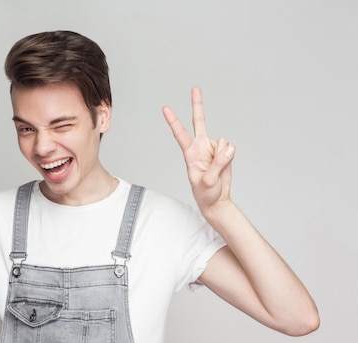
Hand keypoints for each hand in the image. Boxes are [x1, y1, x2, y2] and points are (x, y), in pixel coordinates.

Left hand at [162, 87, 234, 213]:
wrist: (217, 199)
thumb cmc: (206, 193)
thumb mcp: (208, 182)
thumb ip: (218, 164)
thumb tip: (230, 147)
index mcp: (190, 153)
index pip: (180, 134)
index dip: (174, 121)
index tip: (165, 108)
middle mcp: (201, 146)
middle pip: (199, 121)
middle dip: (198, 104)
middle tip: (195, 88)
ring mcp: (213, 147)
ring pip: (223, 141)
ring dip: (224, 156)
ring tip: (217, 169)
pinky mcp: (224, 150)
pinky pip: (231, 147)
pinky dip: (230, 156)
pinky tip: (224, 166)